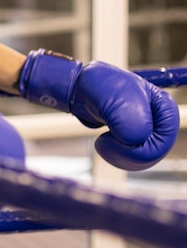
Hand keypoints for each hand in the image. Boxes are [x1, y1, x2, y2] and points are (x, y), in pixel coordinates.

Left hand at [18, 49, 178, 170]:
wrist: (81, 90)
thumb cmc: (99, 88)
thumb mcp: (114, 102)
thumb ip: (132, 125)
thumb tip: (136, 141)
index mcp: (163, 104)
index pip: (165, 137)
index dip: (141, 145)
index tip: (112, 136)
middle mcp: (160, 118)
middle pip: (156, 151)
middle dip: (127, 152)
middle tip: (103, 141)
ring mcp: (149, 129)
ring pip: (145, 158)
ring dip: (120, 155)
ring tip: (102, 141)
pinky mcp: (137, 138)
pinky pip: (134, 159)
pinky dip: (117, 156)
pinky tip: (105, 143)